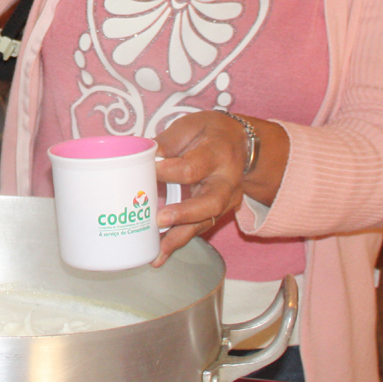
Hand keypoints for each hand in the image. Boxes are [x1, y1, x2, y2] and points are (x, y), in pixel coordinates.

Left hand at [150, 111, 250, 265]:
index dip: (169, 171)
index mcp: (218, 154)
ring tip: (157, 252)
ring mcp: (226, 200)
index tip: (149, 172)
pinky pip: (199, 228)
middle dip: (184, 214)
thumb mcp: (191, 126)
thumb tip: (141, 157)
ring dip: (180, 237)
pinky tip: (160, 255)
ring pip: (205, 222)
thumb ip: (167, 141)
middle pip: (210, 202)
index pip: (193, 167)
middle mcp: (227, 181)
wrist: (241, 144)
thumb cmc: (210, 133)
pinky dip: (179, 241)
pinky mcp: (218, 212)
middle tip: (160, 220)